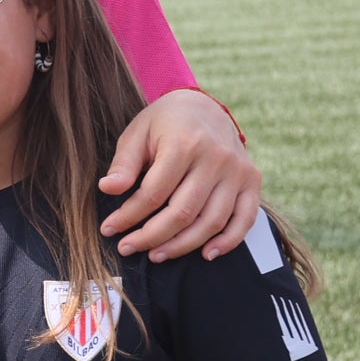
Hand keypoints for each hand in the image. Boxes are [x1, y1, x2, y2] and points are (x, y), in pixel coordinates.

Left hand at [101, 88, 260, 260]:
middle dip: (151, 237)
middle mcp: (216, 158)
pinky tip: (206, 254)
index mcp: (184, 143)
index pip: (153, 193)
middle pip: (183, 212)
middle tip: (128, 248)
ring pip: (212, 221)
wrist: (203, 106)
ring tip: (156, 254)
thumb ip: (124, 164)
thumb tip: (107, 189)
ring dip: (183, 245)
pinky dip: (228, 242)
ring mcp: (238, 171)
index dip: (128, 216)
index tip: (109, 229)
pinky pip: (245, 219)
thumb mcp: (137, 134)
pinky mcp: (252, 180)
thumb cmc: (163, 123)